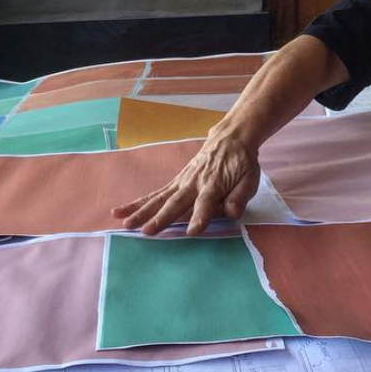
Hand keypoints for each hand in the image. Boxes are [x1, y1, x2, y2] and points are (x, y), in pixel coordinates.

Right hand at [112, 127, 260, 235]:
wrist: (230, 139)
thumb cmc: (242, 163)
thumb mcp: (250, 178)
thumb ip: (240, 196)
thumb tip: (232, 212)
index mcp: (214, 184)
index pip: (206, 203)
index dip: (200, 217)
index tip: (192, 231)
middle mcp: (194, 183)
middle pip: (176, 203)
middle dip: (162, 218)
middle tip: (147, 232)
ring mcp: (181, 182)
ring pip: (159, 199)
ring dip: (142, 212)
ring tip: (126, 224)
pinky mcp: (174, 182)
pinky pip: (154, 194)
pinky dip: (137, 203)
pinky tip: (120, 212)